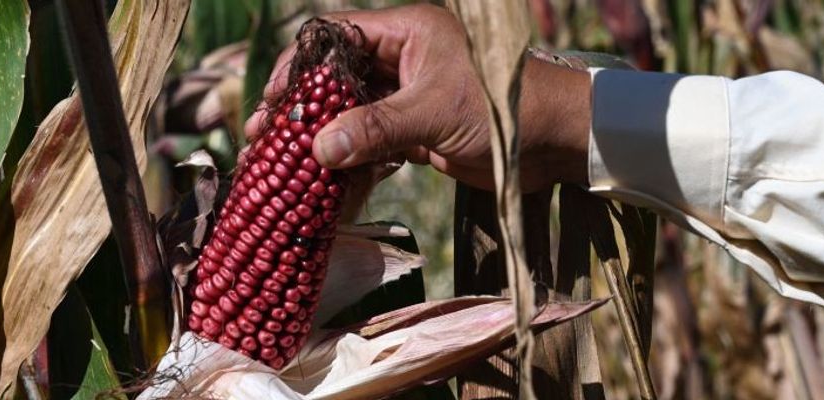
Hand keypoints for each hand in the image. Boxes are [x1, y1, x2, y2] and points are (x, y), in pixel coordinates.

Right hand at [245, 4, 591, 191]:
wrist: (557, 144)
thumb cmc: (506, 109)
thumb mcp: (435, 112)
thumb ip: (376, 128)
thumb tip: (318, 149)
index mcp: (408, 33)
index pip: (337, 37)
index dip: (301, 65)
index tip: (273, 96)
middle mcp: (403, 59)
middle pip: (336, 78)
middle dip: (300, 107)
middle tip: (265, 134)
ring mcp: (408, 96)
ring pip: (350, 113)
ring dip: (319, 136)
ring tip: (281, 160)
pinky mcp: (416, 131)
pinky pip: (370, 141)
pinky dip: (349, 158)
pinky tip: (323, 178)